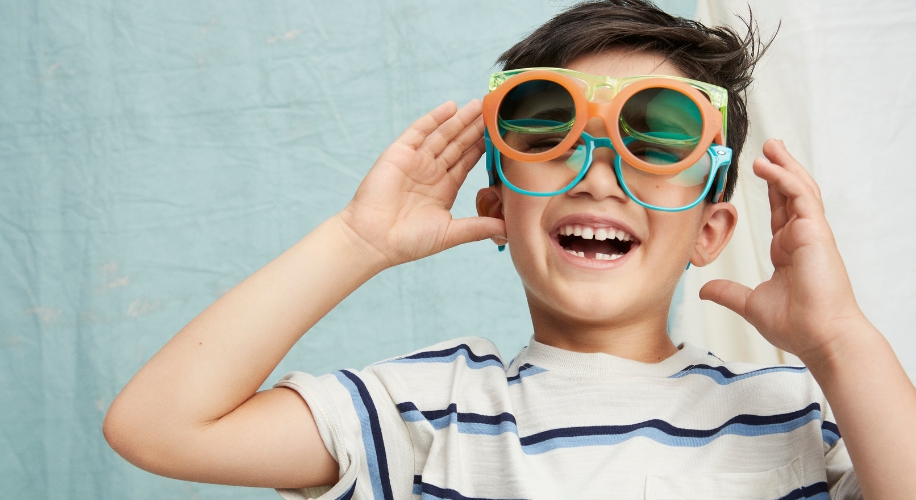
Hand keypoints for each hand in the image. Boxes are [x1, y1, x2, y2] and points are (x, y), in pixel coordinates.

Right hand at [337, 100, 505, 268]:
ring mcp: (416, 161)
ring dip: (460, 119)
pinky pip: (419, 131)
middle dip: (475, 127)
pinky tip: (451, 107)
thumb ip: (477, 227)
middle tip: (495, 110)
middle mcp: (432, 171)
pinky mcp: (400, 154)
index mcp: (445, 188)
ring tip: (479, 104)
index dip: (484, 147)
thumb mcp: (450, 233)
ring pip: (443, 134)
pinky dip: (434, 118)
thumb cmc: (408, 242)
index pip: (468, 161)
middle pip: (458, 143)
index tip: (502, 134)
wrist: (374, 241)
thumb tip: (506, 227)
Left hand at [699, 139, 864, 361]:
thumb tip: (704, 289)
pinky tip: (769, 166)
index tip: (760, 170)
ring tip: (771, 145)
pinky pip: (800, 197)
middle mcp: (801, 238)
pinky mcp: (816, 232)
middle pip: (792, 193)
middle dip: (780, 167)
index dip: (771, 189)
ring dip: (784, 165)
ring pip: (799, 189)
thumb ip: (728, 292)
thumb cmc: (795, 325)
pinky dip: (784, 179)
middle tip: (768, 146)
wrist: (819, 337)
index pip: (780, 211)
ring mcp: (810, 233)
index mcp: (788, 250)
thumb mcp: (750, 303)